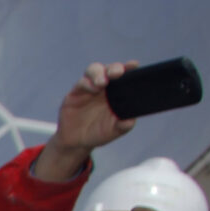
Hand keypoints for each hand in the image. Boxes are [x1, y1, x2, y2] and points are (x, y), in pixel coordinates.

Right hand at [30, 62, 138, 181]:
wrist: (75, 144)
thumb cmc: (97, 133)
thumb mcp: (113, 132)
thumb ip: (123, 125)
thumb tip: (130, 120)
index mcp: (116, 93)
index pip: (124, 76)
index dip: (129, 69)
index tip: (135, 66)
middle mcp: (103, 88)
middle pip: (109, 69)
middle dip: (114, 68)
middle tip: (119, 73)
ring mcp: (88, 89)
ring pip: (93, 72)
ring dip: (99, 73)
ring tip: (103, 82)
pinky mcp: (74, 94)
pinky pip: (81, 84)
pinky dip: (87, 83)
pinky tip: (92, 88)